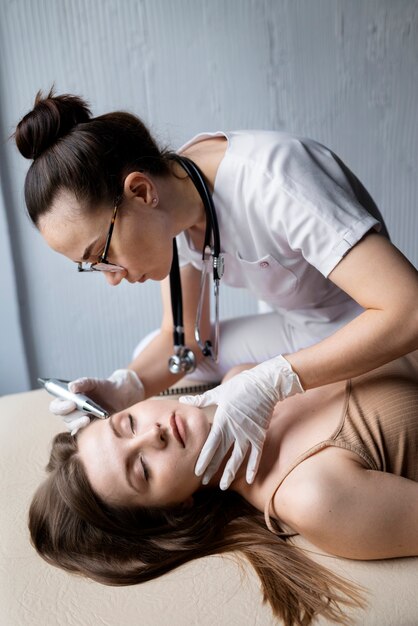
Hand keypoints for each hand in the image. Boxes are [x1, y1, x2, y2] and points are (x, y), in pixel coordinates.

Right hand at [49, 369, 144, 434]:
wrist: (120, 395)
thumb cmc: (105, 386)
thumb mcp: (94, 382)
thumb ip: (82, 383)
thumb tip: (70, 387)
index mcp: (68, 398)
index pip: (55, 406)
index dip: (60, 407)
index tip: (72, 403)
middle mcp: (71, 410)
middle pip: (63, 417)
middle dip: (72, 414)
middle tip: (84, 411)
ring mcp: (79, 419)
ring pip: (72, 425)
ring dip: (78, 422)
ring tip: (89, 417)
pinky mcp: (89, 426)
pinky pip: (82, 431)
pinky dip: (84, 429)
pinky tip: (91, 424)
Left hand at [179, 355, 303, 489]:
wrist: (265, 384)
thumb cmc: (239, 386)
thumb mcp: (218, 392)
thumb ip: (200, 400)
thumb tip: (183, 401)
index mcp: (223, 420)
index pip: (211, 444)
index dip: (204, 459)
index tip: (197, 471)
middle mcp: (235, 430)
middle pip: (221, 454)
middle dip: (212, 469)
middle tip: (203, 481)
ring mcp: (248, 434)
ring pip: (238, 458)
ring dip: (230, 472)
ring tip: (223, 486)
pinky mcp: (259, 434)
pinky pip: (256, 454)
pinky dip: (253, 467)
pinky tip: (249, 479)